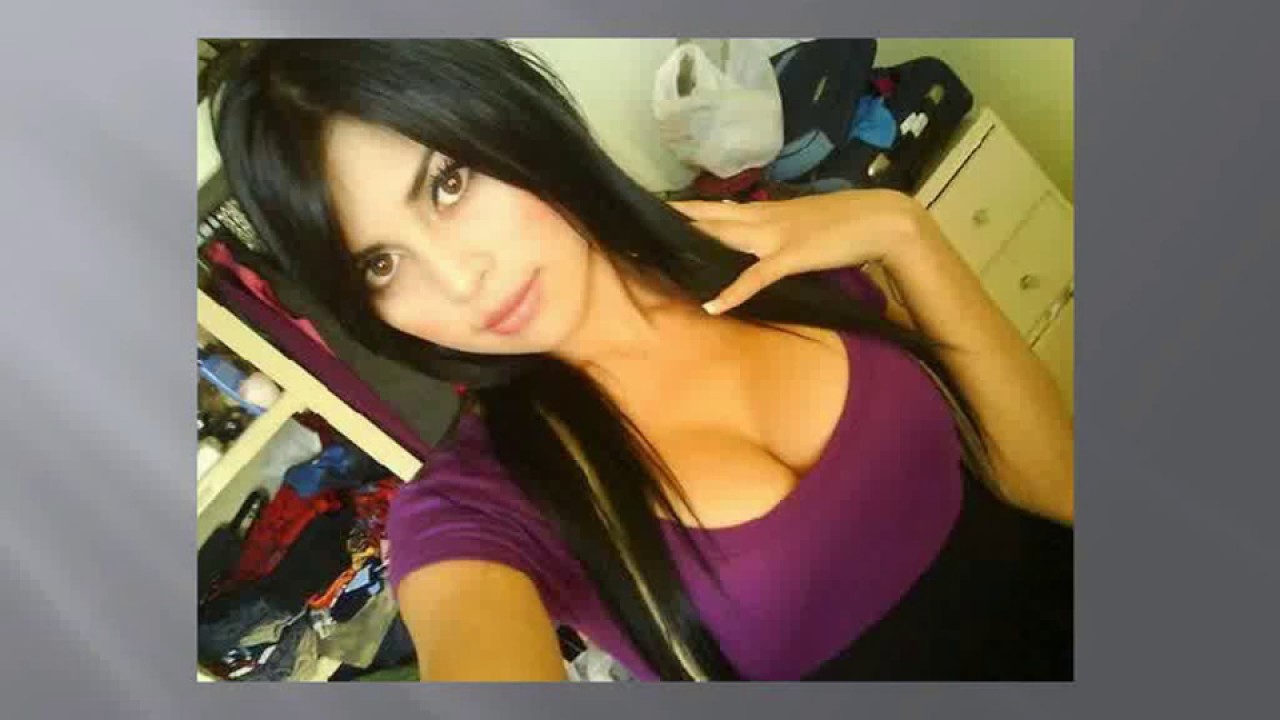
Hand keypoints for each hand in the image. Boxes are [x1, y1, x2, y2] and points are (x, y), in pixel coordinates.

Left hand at [670, 189, 924, 314]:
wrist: (881, 219)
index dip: (690, 209)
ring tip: (662, 251)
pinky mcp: (791, 257)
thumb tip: (760, 234)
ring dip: (695, 244)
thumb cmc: (848, 221)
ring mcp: (776, 237)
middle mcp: (765, 218)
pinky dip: (734, 292)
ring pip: (725, 237)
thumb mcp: (805, 221)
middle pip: (712, 217)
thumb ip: (780, 226)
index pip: (721, 208)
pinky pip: (756, 277)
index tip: (661, 209)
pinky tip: (713, 305)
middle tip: (646, 221)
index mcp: (769, 211)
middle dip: (679, 220)